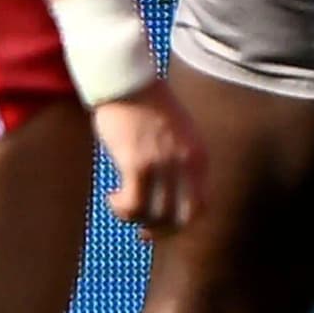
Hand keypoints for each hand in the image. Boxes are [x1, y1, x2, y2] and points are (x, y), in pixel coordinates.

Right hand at [93, 80, 205, 237]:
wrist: (129, 82)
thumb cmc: (147, 107)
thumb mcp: (178, 136)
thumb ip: (179, 162)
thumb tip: (167, 194)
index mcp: (199, 158)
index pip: (201, 208)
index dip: (180, 225)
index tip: (160, 225)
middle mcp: (186, 165)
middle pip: (180, 219)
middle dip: (159, 231)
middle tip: (141, 230)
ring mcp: (164, 165)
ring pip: (154, 215)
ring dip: (134, 218)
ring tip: (120, 204)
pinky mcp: (138, 164)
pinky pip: (134, 205)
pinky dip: (122, 209)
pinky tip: (112, 196)